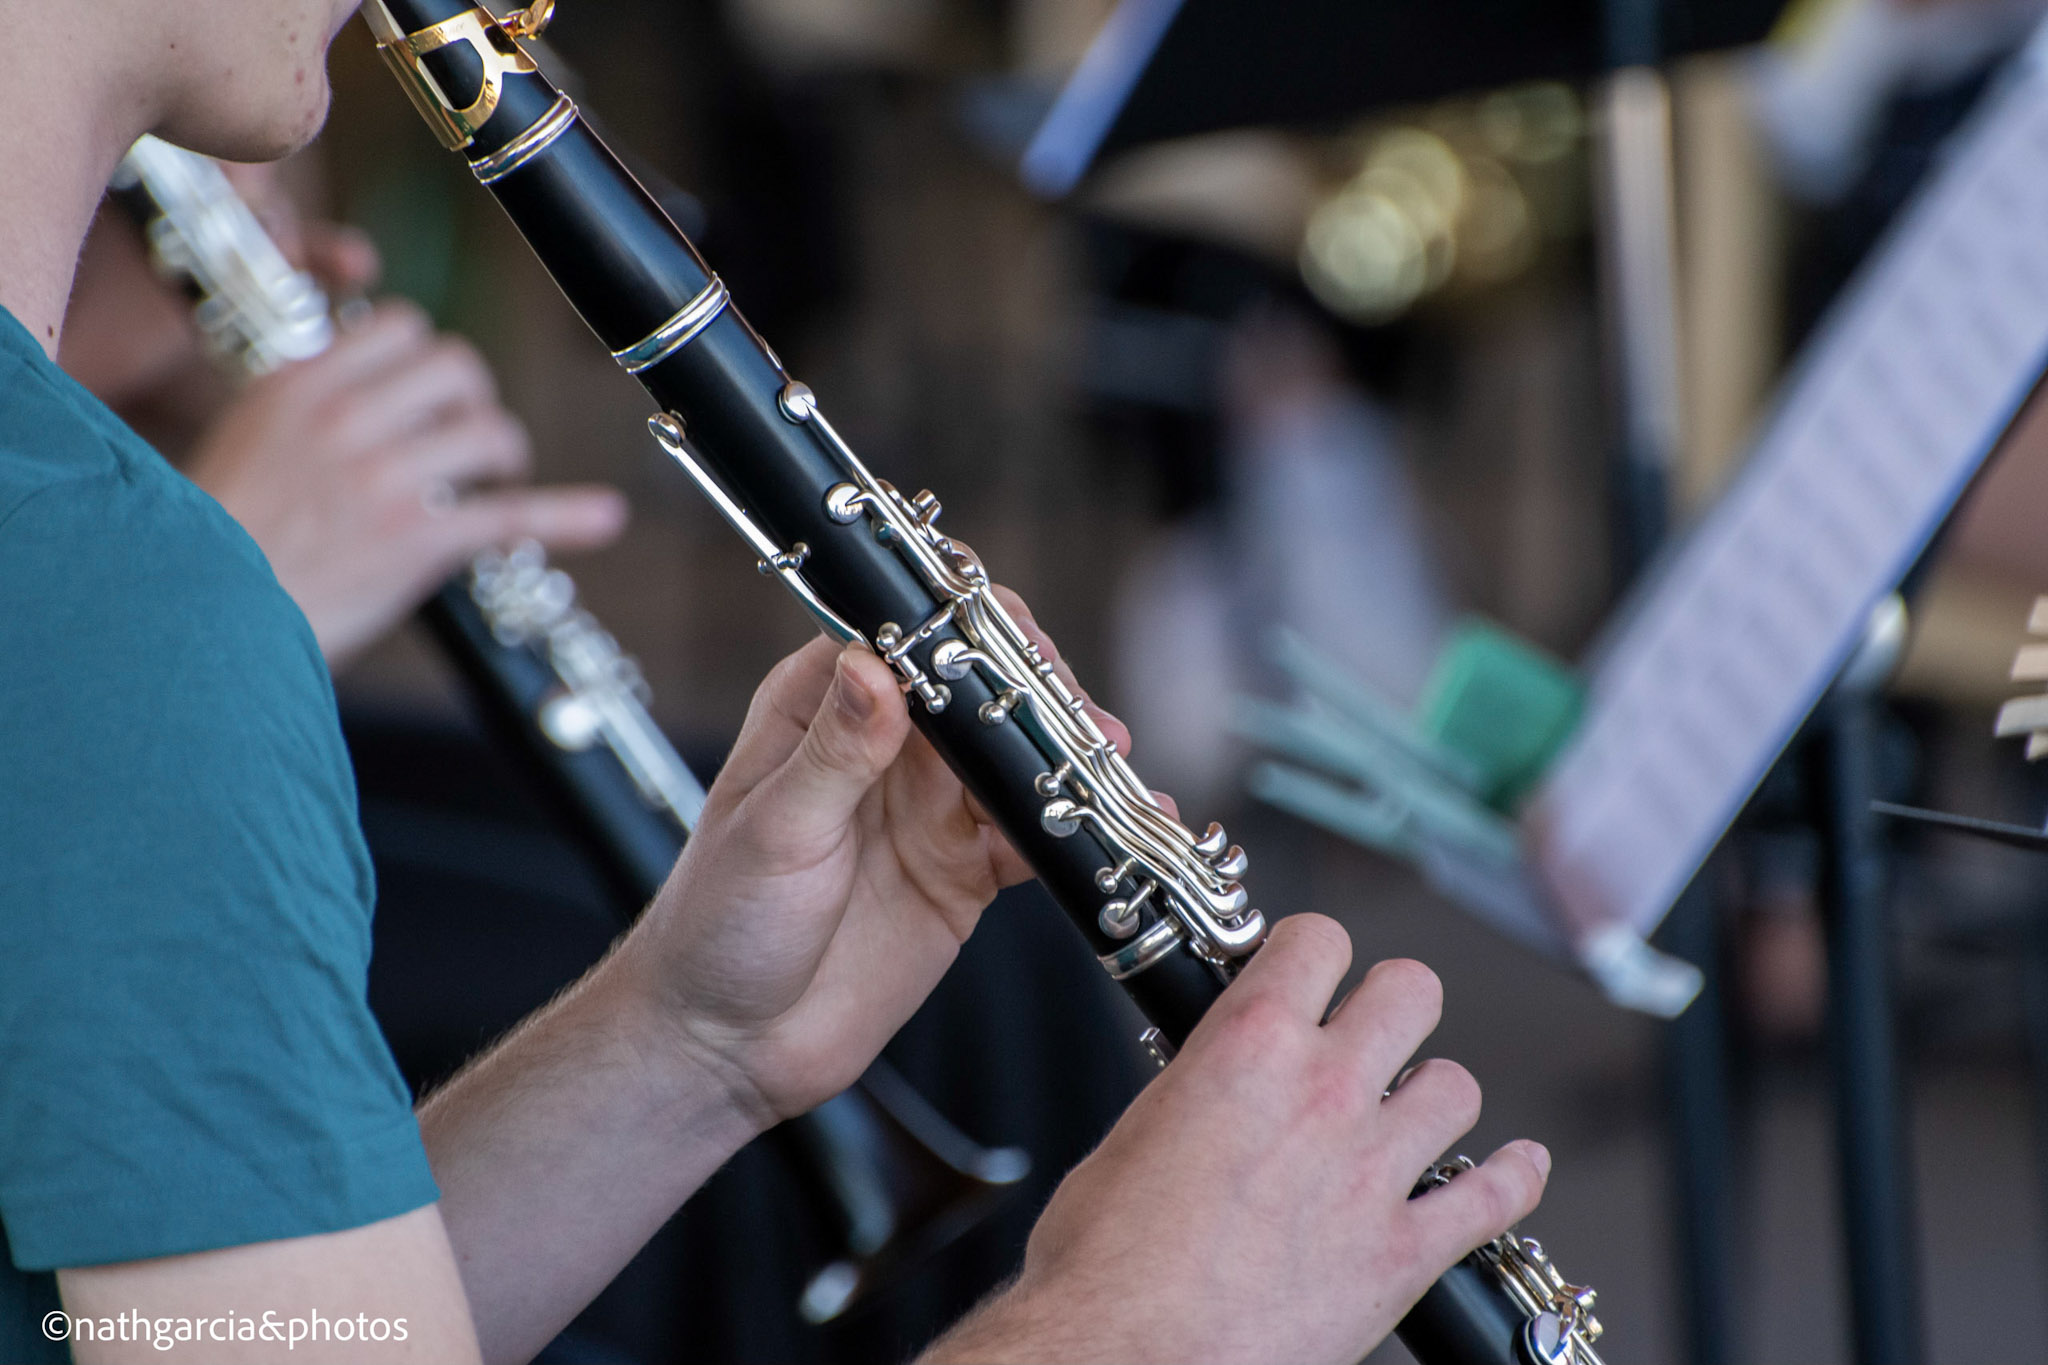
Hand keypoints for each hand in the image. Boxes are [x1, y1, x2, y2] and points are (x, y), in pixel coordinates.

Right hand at [184, 299, 626, 665]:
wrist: (201, 619)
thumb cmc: (219, 544)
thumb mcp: (248, 441)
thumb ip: (311, 407)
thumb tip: (371, 390)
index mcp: (301, 387)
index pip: (400, 328)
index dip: (429, 358)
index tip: (430, 393)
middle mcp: (347, 421)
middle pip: (456, 367)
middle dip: (476, 400)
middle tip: (470, 438)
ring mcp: (386, 478)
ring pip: (490, 431)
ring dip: (505, 454)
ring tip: (498, 479)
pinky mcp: (419, 538)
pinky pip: (513, 513)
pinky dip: (568, 515)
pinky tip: (604, 516)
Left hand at [611, 587, 1133, 1123]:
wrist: (729, 1046)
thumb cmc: (719, 926)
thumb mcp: (775, 831)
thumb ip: (835, 752)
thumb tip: (875, 665)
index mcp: (822, 707)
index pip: (903, 631)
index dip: (961, 622)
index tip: (1009, 640)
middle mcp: (885, 744)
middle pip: (979, 684)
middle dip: (1036, 688)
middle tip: (1075, 713)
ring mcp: (930, 805)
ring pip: (1018, 755)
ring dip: (1068, 754)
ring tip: (1108, 762)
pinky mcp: (965, 868)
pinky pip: (1035, 835)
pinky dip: (1077, 830)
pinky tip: (1113, 828)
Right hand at [925, 917, 1550, 1364]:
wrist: (1131, 1355)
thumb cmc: (1106, 1263)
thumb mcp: (1133, 1135)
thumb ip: (1195, 1092)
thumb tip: (1212, 1092)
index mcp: (1248, 1046)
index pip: (1317, 939)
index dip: (1313, 953)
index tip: (1308, 976)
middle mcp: (1324, 1092)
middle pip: (1411, 990)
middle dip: (1390, 1005)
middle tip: (1368, 1035)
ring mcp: (1374, 1170)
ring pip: (1456, 1085)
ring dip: (1432, 1096)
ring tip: (1410, 1116)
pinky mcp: (1406, 1252)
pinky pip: (1496, 1196)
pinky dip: (1512, 1179)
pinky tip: (1514, 1169)